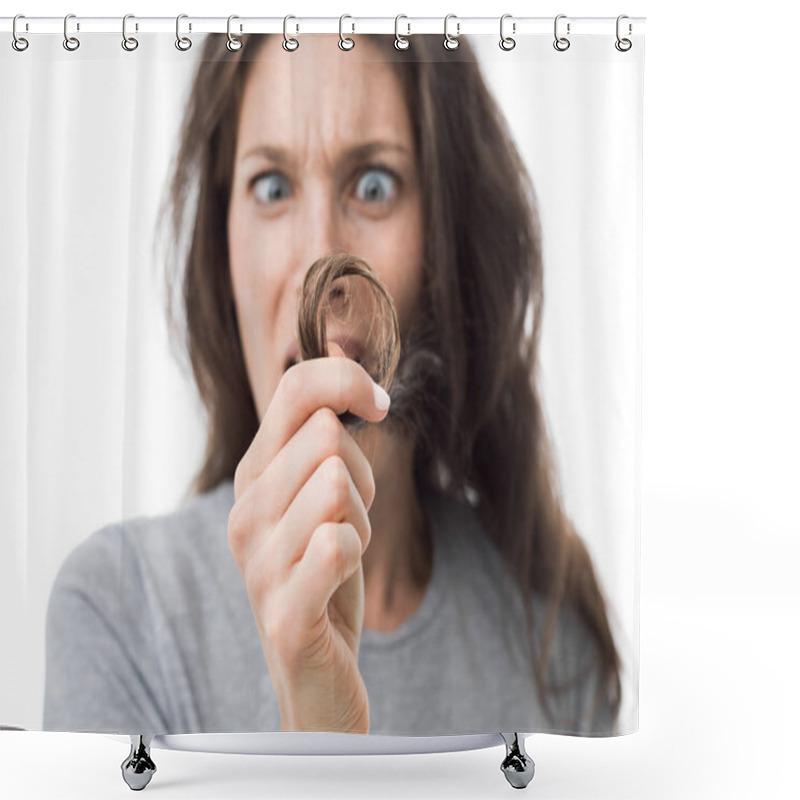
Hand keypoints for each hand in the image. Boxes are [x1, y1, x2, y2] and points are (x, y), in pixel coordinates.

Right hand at [227, 349, 389, 732]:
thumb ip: (322, 428)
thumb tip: (337, 346)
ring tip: (340, 555)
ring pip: (338, 485)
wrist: (318, 670)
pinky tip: (339, 580)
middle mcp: (245, 513)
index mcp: (254, 477)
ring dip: (362, 522)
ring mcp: (259, 564)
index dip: (346, 380)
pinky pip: (337, 544)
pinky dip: (356, 553)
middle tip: (348, 520)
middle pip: (329, 437)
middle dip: (362, 476)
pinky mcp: (284, 613)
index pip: (295, 390)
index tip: (378, 405)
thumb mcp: (322, 491)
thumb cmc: (327, 572)